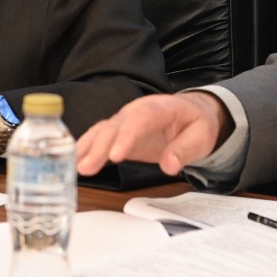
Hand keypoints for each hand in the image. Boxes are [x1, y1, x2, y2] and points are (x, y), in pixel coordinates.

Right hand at [74, 92, 227, 176]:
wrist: (192, 112)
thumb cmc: (196, 123)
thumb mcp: (201, 137)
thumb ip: (184, 150)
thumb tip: (169, 165)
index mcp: (160, 108)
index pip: (139, 120)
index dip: (125, 137)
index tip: (115, 156)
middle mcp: (137, 110)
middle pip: (114, 126)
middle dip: (98, 147)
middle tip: (86, 168)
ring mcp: (125, 120)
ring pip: (102, 130)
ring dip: (87, 148)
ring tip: (76, 168)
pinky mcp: (119, 131)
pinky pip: (99, 137)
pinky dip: (86, 149)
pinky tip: (75, 162)